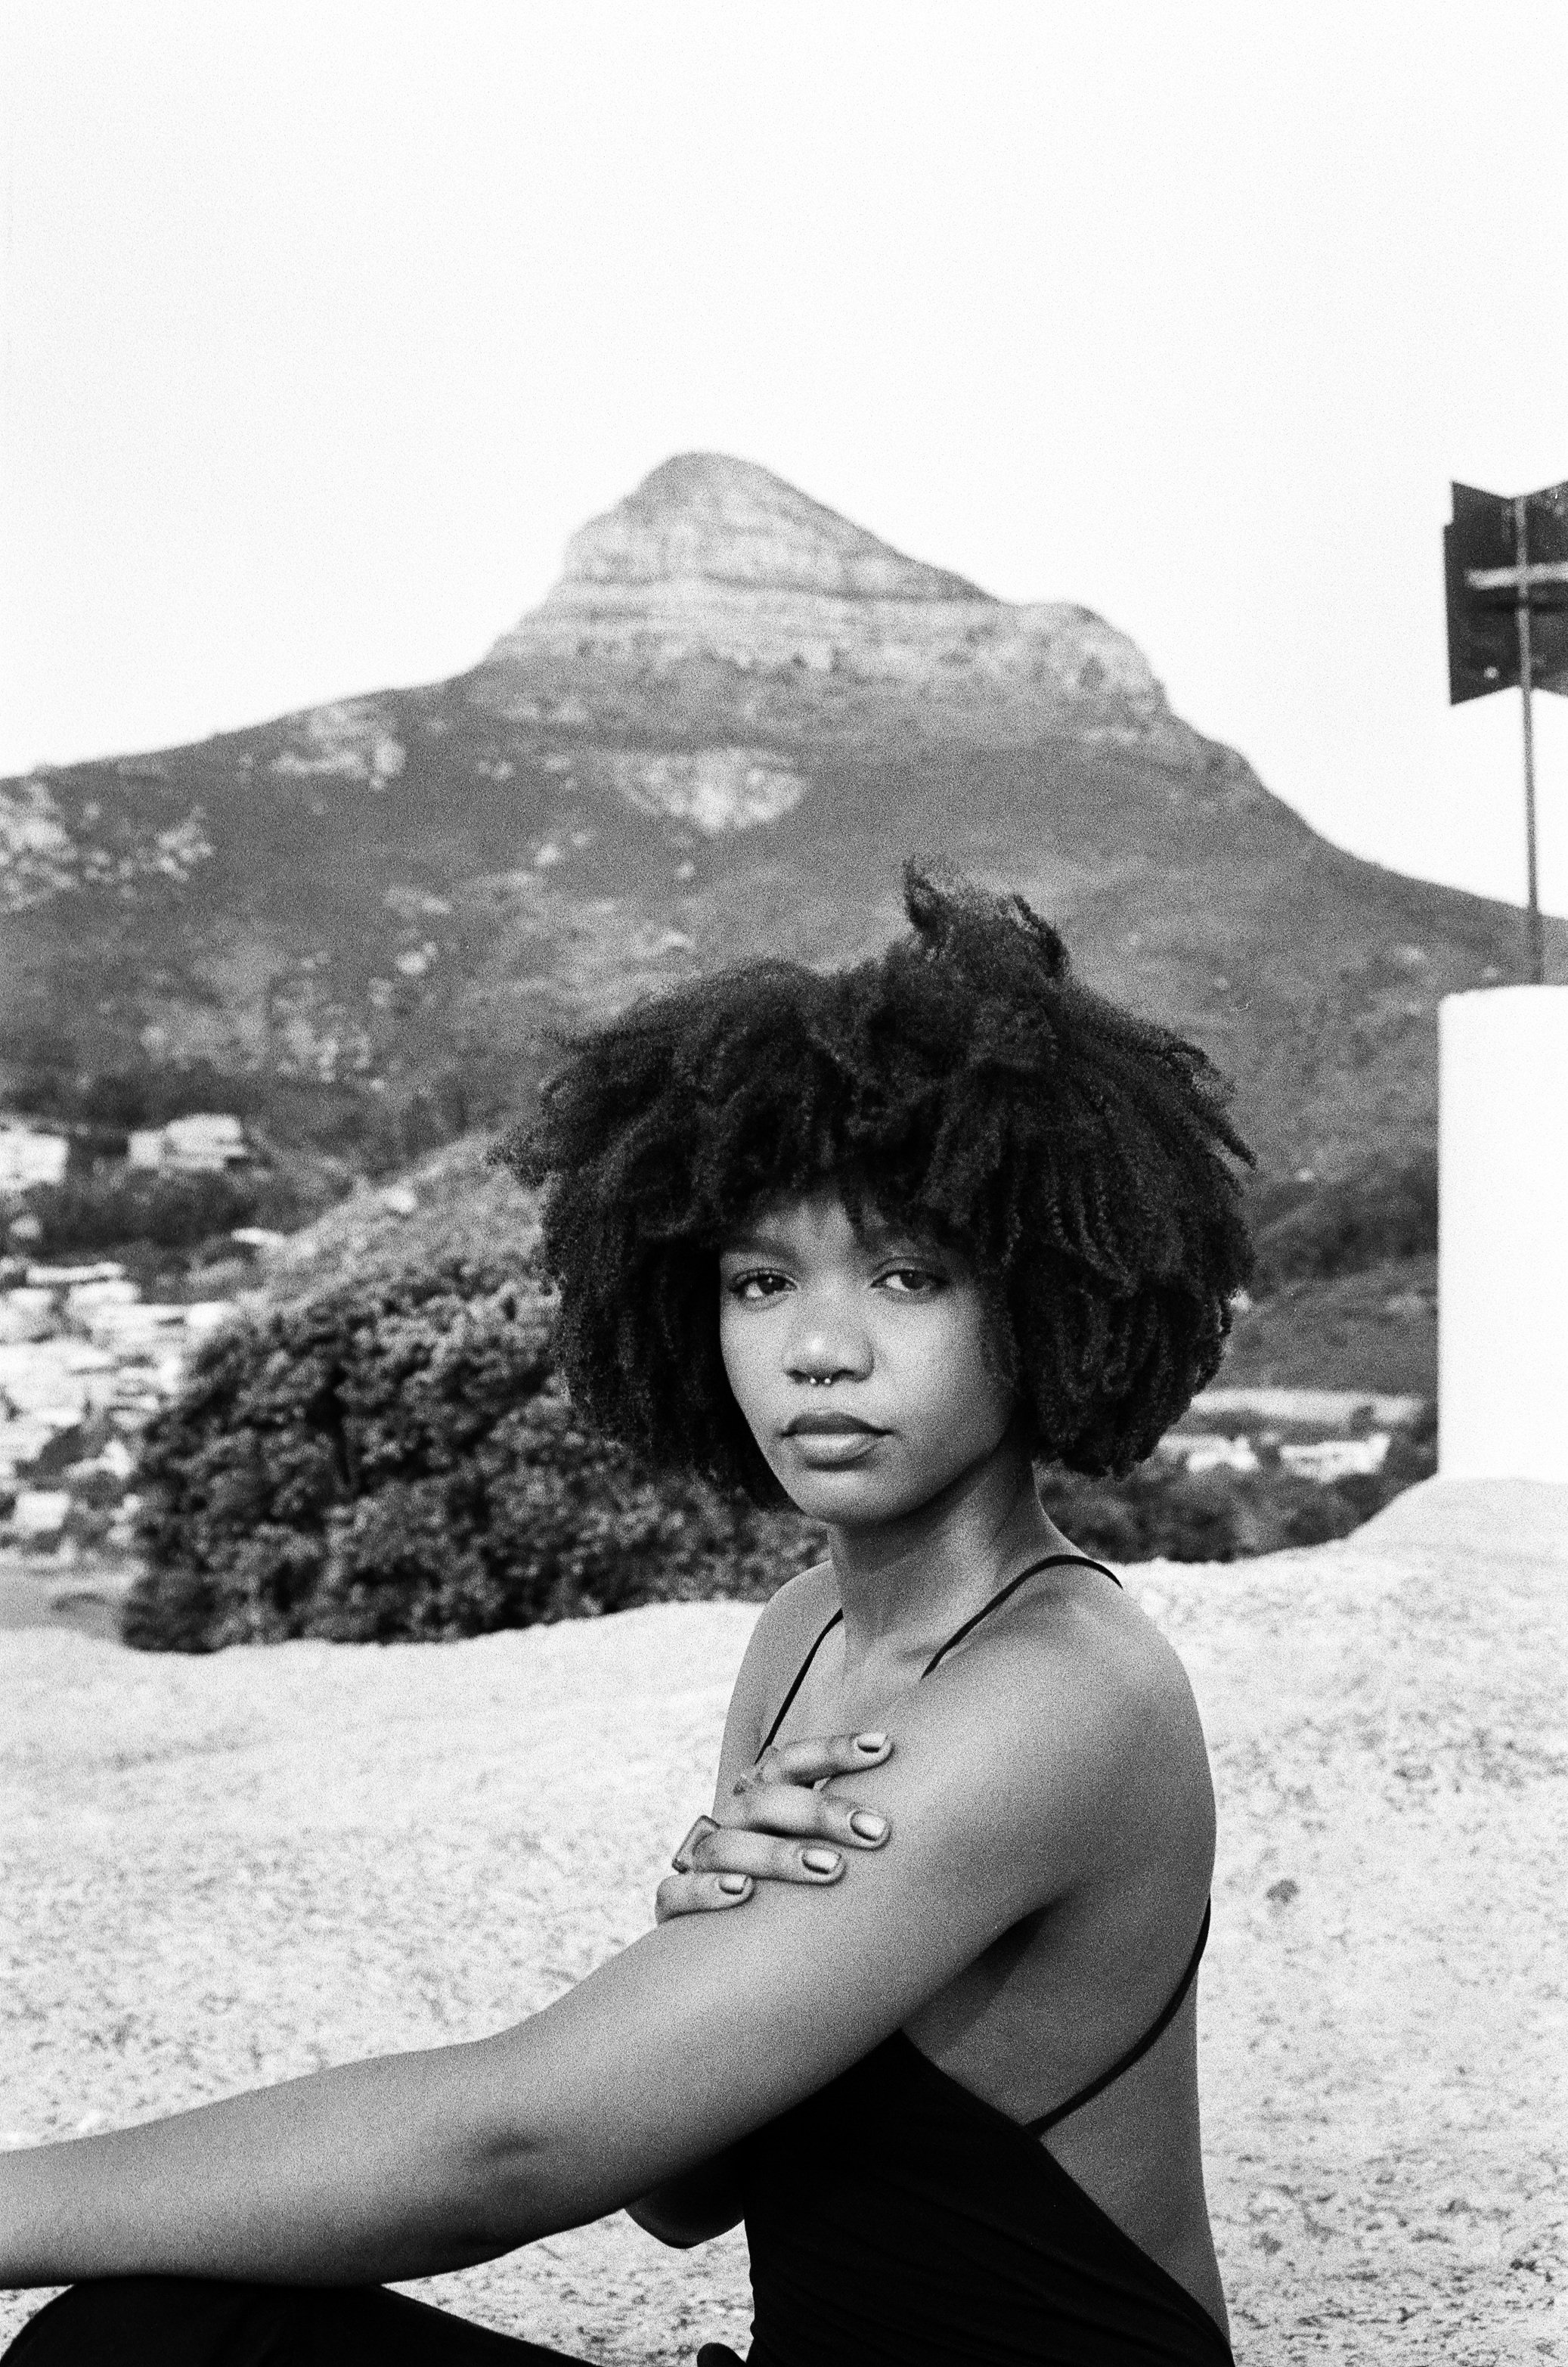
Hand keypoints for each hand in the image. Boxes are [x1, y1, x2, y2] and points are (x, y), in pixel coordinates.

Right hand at [654, 1733, 893, 1921]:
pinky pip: (676, 1892)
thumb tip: (915, 1805)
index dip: (834, 1750)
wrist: (719, 1954)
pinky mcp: (671, 1907)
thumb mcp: (811, 1850)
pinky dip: (707, 1890)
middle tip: (877, 1831)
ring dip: (779, 1854)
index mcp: (759, 1801)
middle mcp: (727, 1824)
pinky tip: (743, 1893)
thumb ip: (844, 1830)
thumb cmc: (787, 1894)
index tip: (885, 1746)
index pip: (790, 1761)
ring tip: (830, 1869)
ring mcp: (697, 1863)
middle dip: (824, 1811)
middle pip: (767, 1802)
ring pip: (727, 1845)